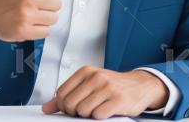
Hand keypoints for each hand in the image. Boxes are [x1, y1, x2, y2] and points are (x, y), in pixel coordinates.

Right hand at [0, 0, 61, 42]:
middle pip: (57, 4)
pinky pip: (46, 32)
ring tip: (31, 14)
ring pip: (53, 18)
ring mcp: (25, 15)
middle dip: (47, 6)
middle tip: (33, 5)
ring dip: (45, 18)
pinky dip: (39, 30)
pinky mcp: (23, 31)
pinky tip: (28, 24)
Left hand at [42, 67, 168, 118]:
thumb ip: (68, 95)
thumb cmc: (114, 86)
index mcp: (86, 72)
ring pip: (83, 111)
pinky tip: (107, 111)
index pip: (61, 93)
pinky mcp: (118, 100)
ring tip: (98, 108)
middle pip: (70, 104)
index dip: (64, 106)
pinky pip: (98, 115)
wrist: (141, 85)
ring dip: (89, 115)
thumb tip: (47, 108)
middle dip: (75, 112)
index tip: (73, 107)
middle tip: (86, 110)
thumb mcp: (90, 85)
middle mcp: (96, 77)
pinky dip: (100, 117)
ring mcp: (107, 88)